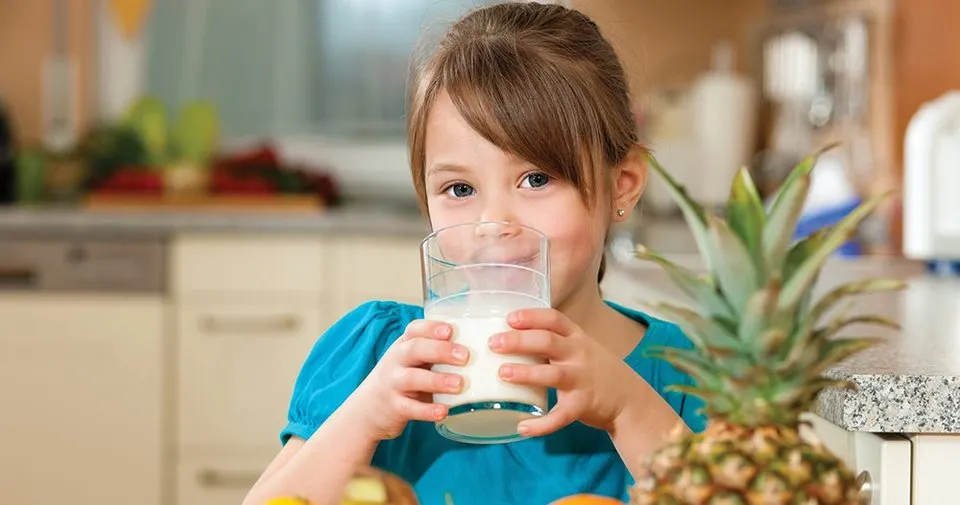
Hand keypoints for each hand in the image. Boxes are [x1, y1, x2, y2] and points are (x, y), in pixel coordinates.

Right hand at [351, 319, 468, 440]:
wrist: (368, 409)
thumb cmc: (401, 379)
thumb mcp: (411, 361)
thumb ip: (435, 352)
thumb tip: (480, 347)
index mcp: (404, 346)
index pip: (415, 330)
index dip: (432, 328)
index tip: (451, 330)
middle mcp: (396, 361)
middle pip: (414, 349)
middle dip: (440, 350)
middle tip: (465, 356)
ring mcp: (393, 384)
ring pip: (413, 378)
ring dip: (437, 380)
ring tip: (459, 384)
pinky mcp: (394, 407)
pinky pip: (411, 408)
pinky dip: (428, 410)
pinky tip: (444, 411)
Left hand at [489, 308, 639, 436]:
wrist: (629, 398)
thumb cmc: (596, 369)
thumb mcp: (581, 347)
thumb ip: (555, 340)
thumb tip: (512, 335)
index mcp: (577, 338)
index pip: (553, 319)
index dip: (531, 316)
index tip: (509, 318)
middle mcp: (580, 355)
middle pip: (548, 342)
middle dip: (519, 340)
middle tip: (494, 343)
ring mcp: (582, 380)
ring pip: (552, 375)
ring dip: (526, 373)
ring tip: (502, 373)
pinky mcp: (583, 405)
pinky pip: (560, 416)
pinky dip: (541, 424)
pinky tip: (523, 426)